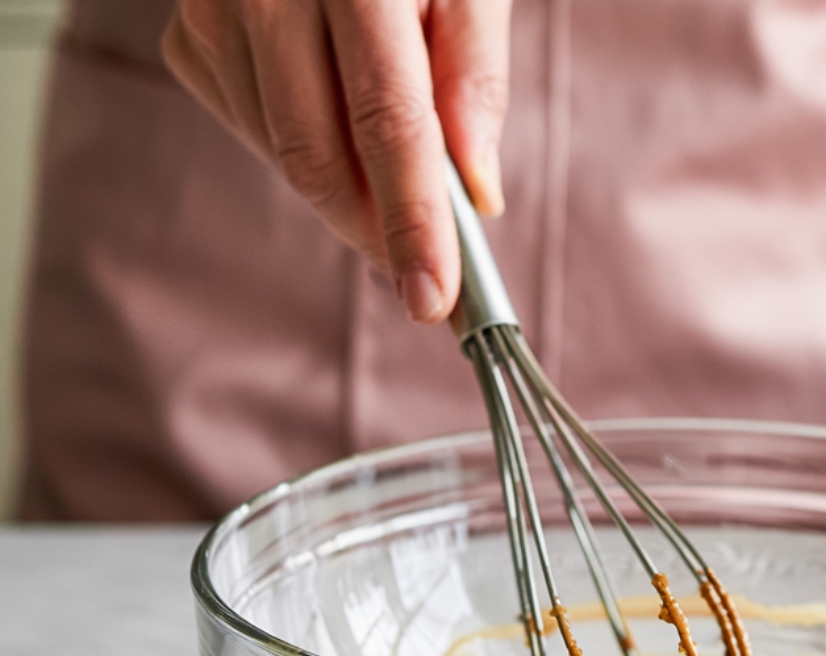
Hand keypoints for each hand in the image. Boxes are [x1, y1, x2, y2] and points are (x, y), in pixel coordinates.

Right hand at [163, 0, 510, 322]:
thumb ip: (473, 78)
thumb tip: (476, 193)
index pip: (387, 123)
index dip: (411, 221)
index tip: (432, 297)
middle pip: (319, 159)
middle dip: (377, 231)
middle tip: (423, 269)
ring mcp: (214, 12)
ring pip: (286, 158)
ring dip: (348, 189)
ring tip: (386, 157)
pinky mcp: (189, 36)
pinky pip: (255, 132)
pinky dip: (306, 151)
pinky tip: (328, 108)